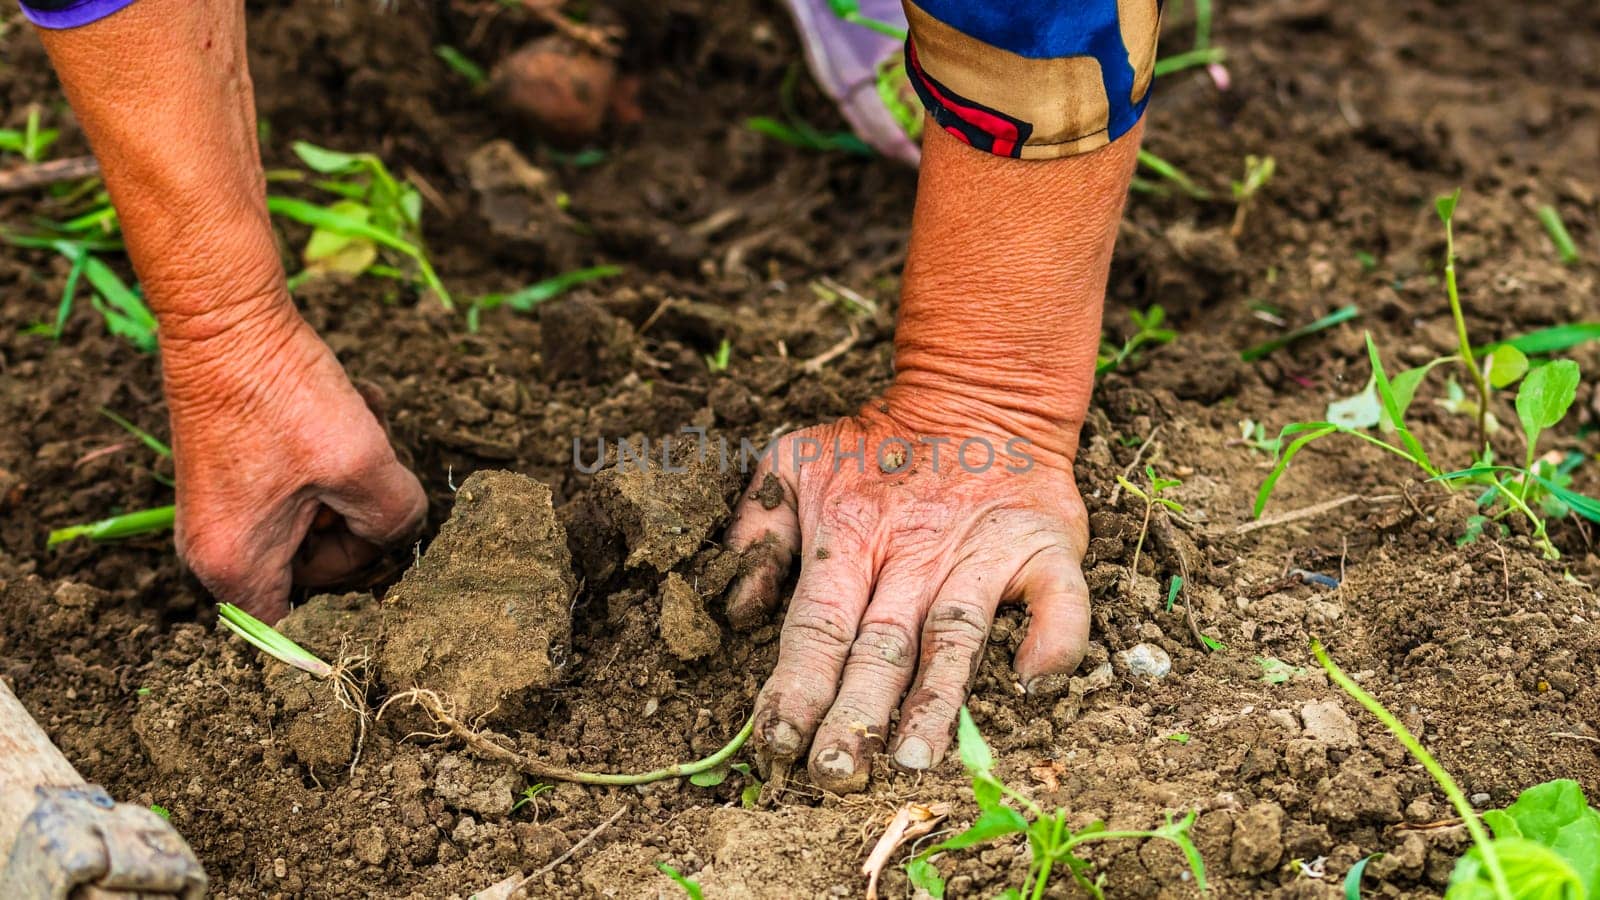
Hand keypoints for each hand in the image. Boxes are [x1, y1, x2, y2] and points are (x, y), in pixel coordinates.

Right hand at [162, 301, 426, 622]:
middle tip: (363, 465)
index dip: (353, 594)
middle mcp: (218, 554)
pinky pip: (301, 492)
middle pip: (318, 572)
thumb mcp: (363, 463)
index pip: (306, 628)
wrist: (225, 317)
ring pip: (318, 524)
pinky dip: (331, 459)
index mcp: (238, 569)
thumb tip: (403, 537)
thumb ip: (398, 520)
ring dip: (352, 478)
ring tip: (359, 425)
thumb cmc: (282, 392)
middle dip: (358, 518)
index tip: (379, 544)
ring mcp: (224, 517)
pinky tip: (348, 412)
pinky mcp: (235, 482)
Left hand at [724, 389, 1089, 791]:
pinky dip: (1053, 638)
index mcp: (849, 537)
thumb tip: (737, 610)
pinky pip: (1058, 598)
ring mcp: (981, 551)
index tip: (776, 743)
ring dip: (936, 699)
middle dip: (855, 715)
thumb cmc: (877, 444)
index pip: (816, 625)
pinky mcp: (1042, 545)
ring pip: (955, 636)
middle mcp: (912, 552)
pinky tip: (1033, 683)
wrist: (979, 393)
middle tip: (834, 775)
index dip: (796, 686)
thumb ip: (758, 530)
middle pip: (880, 645)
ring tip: (913, 758)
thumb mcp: (795, 460)